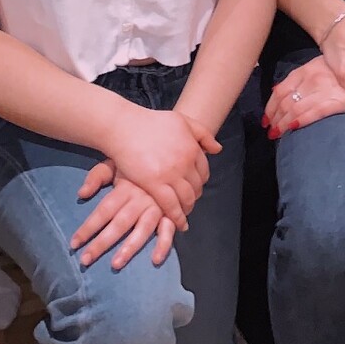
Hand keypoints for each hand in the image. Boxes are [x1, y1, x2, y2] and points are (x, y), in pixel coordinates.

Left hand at [71, 162, 176, 268]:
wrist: (169, 156)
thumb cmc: (137, 165)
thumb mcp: (116, 163)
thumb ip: (98, 176)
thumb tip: (81, 193)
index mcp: (126, 187)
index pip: (103, 210)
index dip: (88, 227)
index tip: (74, 244)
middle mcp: (141, 198)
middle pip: (119, 224)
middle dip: (102, 243)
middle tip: (85, 260)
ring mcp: (157, 207)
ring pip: (142, 229)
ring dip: (130, 248)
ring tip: (116, 264)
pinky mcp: (171, 213)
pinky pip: (168, 230)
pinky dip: (163, 245)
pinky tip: (155, 260)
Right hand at [101, 103, 208, 227]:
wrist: (126, 128)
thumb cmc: (152, 123)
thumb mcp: (183, 121)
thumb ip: (203, 134)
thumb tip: (218, 149)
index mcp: (192, 147)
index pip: (204, 171)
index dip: (201, 181)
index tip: (195, 186)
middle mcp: (185, 162)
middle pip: (197, 186)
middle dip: (195, 196)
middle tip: (189, 201)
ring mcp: (171, 174)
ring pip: (186, 198)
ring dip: (188, 208)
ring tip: (184, 212)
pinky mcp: (154, 184)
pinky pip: (171, 206)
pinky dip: (177, 217)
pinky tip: (179, 222)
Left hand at [263, 58, 344, 135]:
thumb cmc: (341, 70)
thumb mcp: (319, 65)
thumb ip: (301, 78)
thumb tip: (278, 91)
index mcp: (307, 69)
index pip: (281, 89)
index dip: (270, 105)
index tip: (266, 117)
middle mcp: (313, 78)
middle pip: (285, 101)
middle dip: (274, 118)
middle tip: (270, 130)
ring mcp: (324, 89)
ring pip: (295, 109)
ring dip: (282, 124)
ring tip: (277, 134)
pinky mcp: (337, 101)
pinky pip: (313, 113)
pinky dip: (299, 121)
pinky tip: (292, 129)